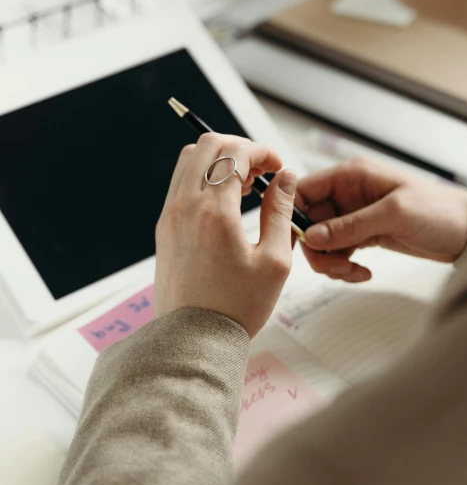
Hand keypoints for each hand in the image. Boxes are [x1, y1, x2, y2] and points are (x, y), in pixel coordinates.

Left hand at [155, 134, 296, 337]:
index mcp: (214, 211)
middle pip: (207, 145)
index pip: (234, 153)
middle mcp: (185, 206)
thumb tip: (285, 178)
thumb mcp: (273, 260)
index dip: (261, 151)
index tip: (277, 166)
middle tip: (261, 171)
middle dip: (239, 148)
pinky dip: (204, 178)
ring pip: (189, 160)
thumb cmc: (235, 307)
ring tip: (244, 186)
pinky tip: (225, 202)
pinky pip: (181, 184)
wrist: (193, 339)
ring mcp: (170, 215)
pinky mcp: (164, 228)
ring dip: (219, 160)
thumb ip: (280, 211)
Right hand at [297, 158, 466, 282]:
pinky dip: (343, 266)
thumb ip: (350, 225)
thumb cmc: (439, 211)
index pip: (305, 190)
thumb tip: (313, 236)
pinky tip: (361, 273)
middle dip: (316, 248)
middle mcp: (349, 193)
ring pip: (322, 241)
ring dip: (330, 261)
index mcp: (352, 175)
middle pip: (309, 221)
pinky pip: (338, 251)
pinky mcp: (363, 234)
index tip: (294, 240)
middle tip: (334, 267)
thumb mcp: (393, 214)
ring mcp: (354, 215)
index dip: (293, 214)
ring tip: (352, 272)